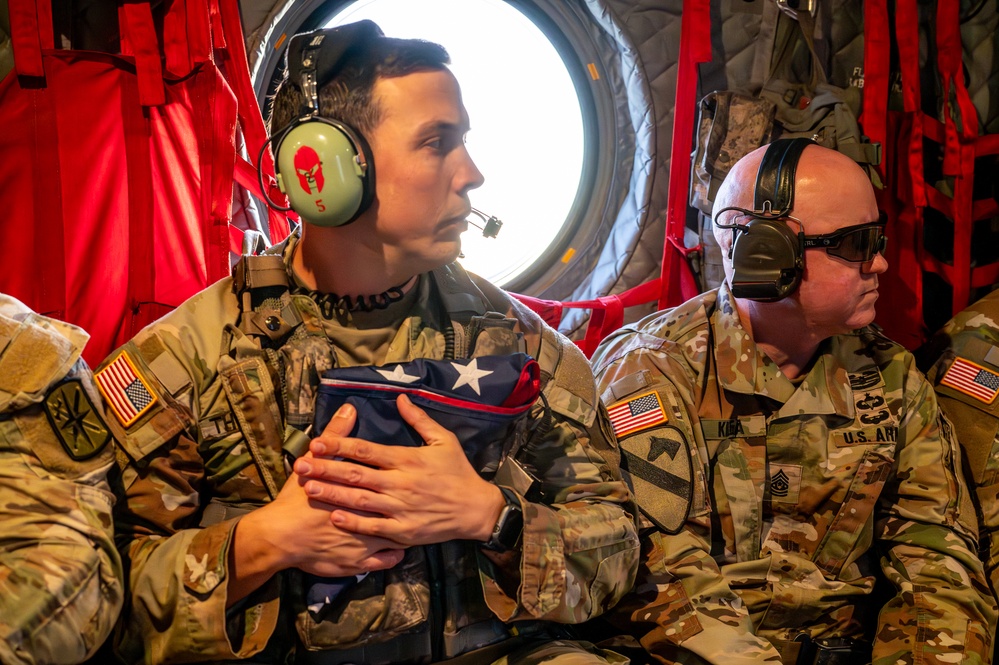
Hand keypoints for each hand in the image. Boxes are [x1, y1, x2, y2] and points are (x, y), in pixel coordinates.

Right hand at [228, 406, 404, 603]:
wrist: (280, 538)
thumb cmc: (296, 500)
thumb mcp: (314, 461)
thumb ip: (335, 434)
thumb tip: (351, 408)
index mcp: (363, 489)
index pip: (391, 480)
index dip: (407, 475)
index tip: (416, 473)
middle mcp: (371, 516)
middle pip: (398, 507)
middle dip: (411, 503)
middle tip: (423, 497)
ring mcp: (367, 542)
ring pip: (397, 535)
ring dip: (406, 529)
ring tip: (413, 522)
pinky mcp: (360, 563)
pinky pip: (385, 560)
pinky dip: (394, 554)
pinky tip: (399, 549)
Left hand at [294, 396, 504, 546]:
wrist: (476, 509)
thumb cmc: (459, 471)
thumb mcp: (444, 439)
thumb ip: (419, 420)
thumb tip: (399, 398)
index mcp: (407, 459)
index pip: (367, 450)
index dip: (340, 445)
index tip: (317, 442)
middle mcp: (401, 483)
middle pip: (356, 474)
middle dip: (326, 469)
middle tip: (300, 466)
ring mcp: (401, 508)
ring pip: (360, 500)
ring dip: (333, 494)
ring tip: (308, 489)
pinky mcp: (404, 531)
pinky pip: (374, 527)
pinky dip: (354, 523)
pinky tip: (334, 517)